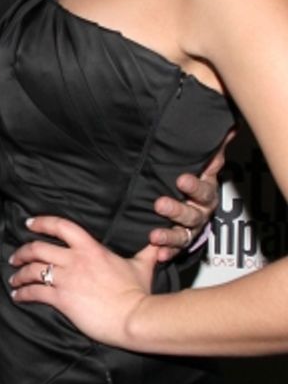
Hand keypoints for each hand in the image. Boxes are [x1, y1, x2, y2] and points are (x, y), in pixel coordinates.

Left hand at [9, 215, 158, 347]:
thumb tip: (158, 244)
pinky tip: (18, 296)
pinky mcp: (62, 299)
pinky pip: (35, 292)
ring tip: (14, 279)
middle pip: (38, 248)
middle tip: (15, 257)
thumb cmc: (139, 292)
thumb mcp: (143, 266)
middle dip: (22, 251)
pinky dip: (23, 293)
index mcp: (91, 248)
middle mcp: (74, 260)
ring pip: (32, 270)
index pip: (61, 226)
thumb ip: (146, 252)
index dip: (42, 222)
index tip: (29, 223)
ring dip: (19, 274)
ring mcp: (67, 279)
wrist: (136, 318)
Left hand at [148, 129, 232, 261]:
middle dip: (176, 210)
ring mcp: (190, 229)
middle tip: (159, 204)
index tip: (181, 179)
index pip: (203, 190)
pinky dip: (167, 253)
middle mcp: (200, 213)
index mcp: (205, 193)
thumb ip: (211, 150)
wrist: (190, 202)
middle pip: (192, 214)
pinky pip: (174, 250)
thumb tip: (229, 128)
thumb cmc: (191, 180)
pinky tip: (158, 255)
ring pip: (182, 234)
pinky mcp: (179, 242)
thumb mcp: (201, 164)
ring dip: (169, 236)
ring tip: (154, 235)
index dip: (194, 185)